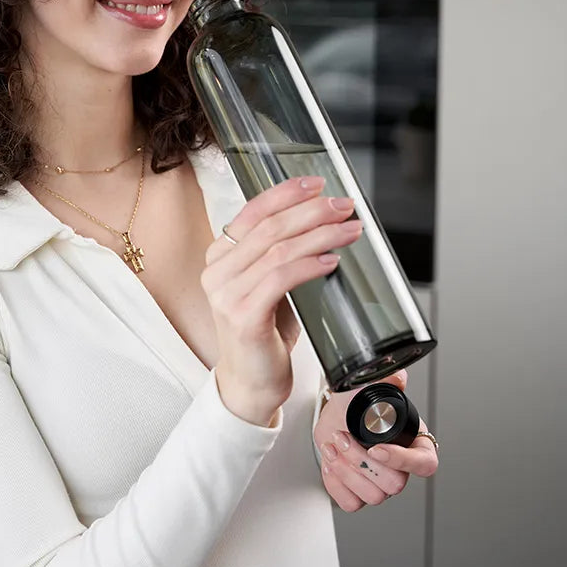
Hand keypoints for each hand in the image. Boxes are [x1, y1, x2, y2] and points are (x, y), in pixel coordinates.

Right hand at [201, 174, 363, 426]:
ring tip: (349, 232)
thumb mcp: (271, 284)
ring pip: (277, 250)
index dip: (286, 193)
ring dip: (320, 236)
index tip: (317, 183)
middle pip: (269, 227)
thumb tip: (325, 221)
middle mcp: (217, 270)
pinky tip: (331, 261)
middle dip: (312, 211)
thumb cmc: (266, 332)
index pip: (253, 211)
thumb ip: (282, 254)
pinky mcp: (241, 317)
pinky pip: (280, 280)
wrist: (251, 383)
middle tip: (343, 206)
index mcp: (221, 255)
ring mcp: (225, 294)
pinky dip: (309, 266)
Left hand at [313, 369, 438, 510]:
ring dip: (346, 470)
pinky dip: (336, 484)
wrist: (336, 412)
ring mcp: (379, 483)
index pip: (425, 465)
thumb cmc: (359, 402)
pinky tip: (331, 461)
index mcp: (415, 443)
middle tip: (343, 437)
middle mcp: (400, 468)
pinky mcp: (357, 492)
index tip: (377, 448)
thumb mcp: (371, 387)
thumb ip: (387, 380)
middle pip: (394, 484)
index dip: (403, 461)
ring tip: (333, 444)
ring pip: (372, 497)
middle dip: (361, 461)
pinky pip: (351, 503)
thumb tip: (398, 377)